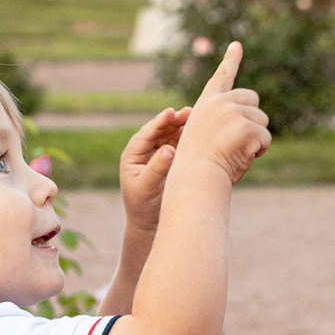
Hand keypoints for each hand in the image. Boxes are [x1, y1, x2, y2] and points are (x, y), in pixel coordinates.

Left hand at [119, 103, 189, 235]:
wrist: (149, 223)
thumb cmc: (143, 208)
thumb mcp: (147, 188)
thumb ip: (157, 168)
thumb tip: (169, 149)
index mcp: (132, 155)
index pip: (146, 134)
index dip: (159, 122)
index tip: (171, 113)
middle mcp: (144, 151)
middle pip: (160, 130)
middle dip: (174, 120)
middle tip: (188, 111)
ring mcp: (157, 153)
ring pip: (171, 134)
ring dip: (183, 125)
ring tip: (197, 116)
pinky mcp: (169, 158)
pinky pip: (179, 143)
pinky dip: (188, 136)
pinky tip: (201, 130)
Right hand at [171, 41, 272, 188]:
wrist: (195, 178)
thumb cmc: (198, 166)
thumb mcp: (207, 137)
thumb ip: (224, 122)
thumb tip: (252, 121)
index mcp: (207, 103)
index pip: (222, 77)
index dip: (231, 60)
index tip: (237, 45)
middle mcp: (220, 102)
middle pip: (253, 99)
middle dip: (253, 118)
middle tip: (236, 141)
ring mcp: (234, 112)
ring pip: (262, 121)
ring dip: (256, 138)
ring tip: (233, 152)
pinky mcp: (247, 127)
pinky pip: (266, 139)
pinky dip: (259, 151)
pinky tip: (240, 157)